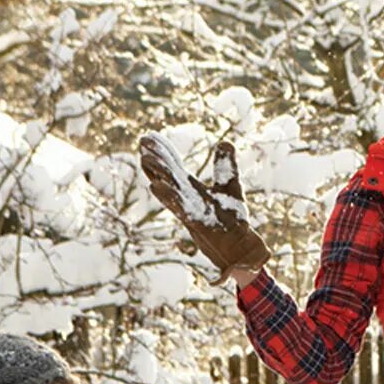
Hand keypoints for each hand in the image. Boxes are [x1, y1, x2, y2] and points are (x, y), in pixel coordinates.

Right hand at [137, 135, 273, 284]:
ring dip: (158, 175)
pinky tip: (156, 186)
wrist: (239, 247)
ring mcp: (189, 211)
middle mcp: (186, 198)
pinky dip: (168, 197)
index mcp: (192, 189)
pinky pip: (179, 209)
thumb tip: (225, 141)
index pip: (174, 167)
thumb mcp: (230, 188)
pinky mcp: (196, 223)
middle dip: (156, 158)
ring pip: (169, 190)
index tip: (150, 136)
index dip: (163, 152)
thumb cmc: (231, 219)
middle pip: (167, 175)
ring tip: (146, 158)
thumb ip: (226, 167)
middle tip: (144, 140)